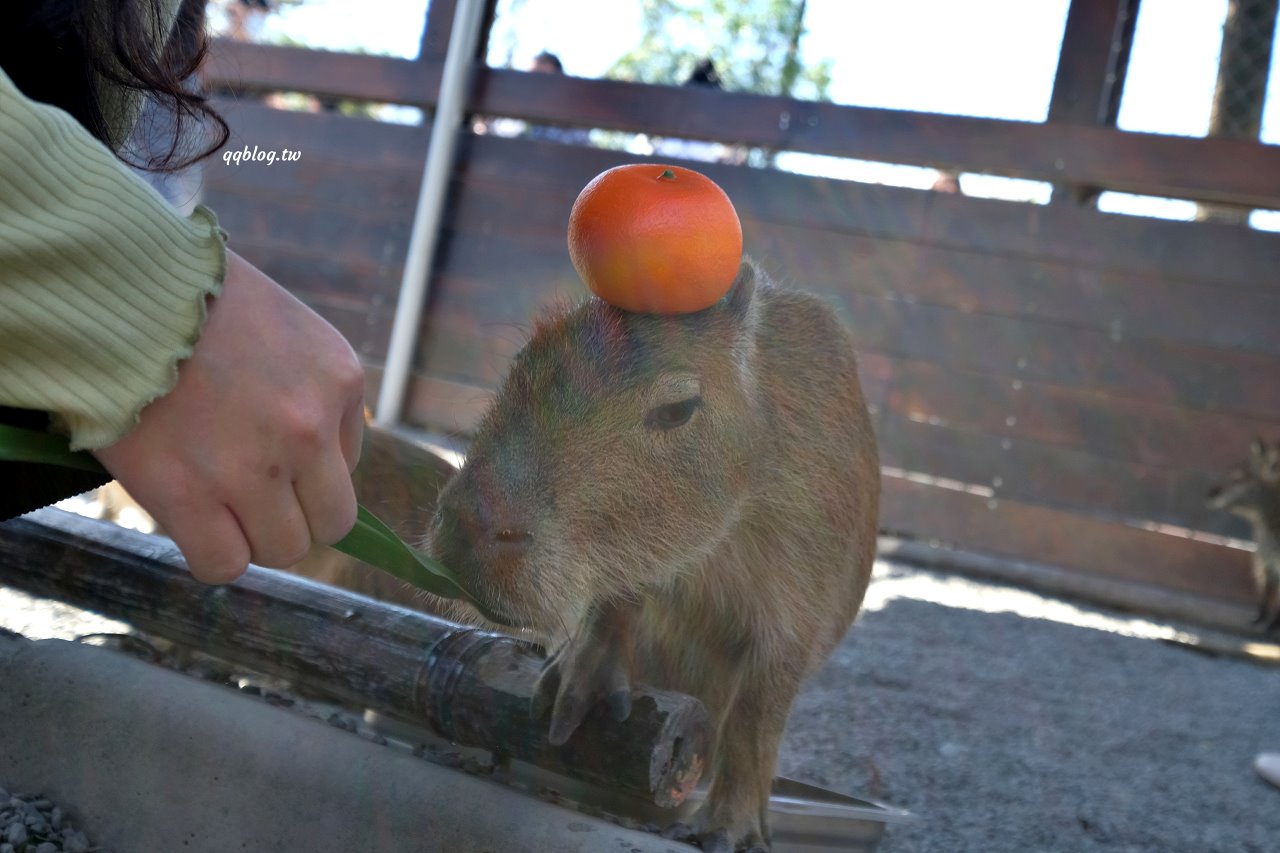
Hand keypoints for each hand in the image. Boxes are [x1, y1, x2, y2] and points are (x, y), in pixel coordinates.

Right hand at [93, 250, 364, 582]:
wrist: (117, 285)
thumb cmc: (199, 302)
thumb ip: (318, 398)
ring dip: (253, 537)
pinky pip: (223, 564)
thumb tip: (325, 475)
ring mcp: (250, 467)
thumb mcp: (293, 333)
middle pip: (329, 523)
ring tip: (217, 501)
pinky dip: (213, 555)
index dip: (308, 472)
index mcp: (339, 381)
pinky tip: (193, 522)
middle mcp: (306, 429)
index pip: (347, 468)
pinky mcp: (186, 493)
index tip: (270, 454)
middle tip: (250, 492)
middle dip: (293, 515)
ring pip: (281, 549)